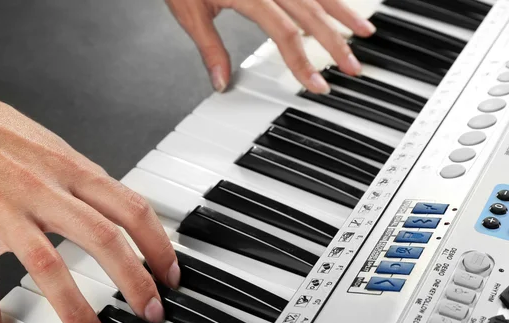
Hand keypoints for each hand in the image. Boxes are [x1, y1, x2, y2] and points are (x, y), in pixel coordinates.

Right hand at [0, 76, 178, 322]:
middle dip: (136, 281)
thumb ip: (83, 181)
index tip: (169, 273)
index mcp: (69, 168)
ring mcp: (4, 210)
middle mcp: (42, 188)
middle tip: (151, 311)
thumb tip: (115, 209)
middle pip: (104, 238)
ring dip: (75, 309)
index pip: (131, 208)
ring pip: (49, 266)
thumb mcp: (51, 147)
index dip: (159, 245)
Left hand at [166, 0, 375, 92]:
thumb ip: (210, 47)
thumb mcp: (189, 11)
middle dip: (335, 44)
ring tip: (364, 32)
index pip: (286, 35)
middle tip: (352, 68)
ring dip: (344, 13)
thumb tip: (221, 82)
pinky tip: (344, 5)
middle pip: (312, 15)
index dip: (303, 63)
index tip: (317, 85)